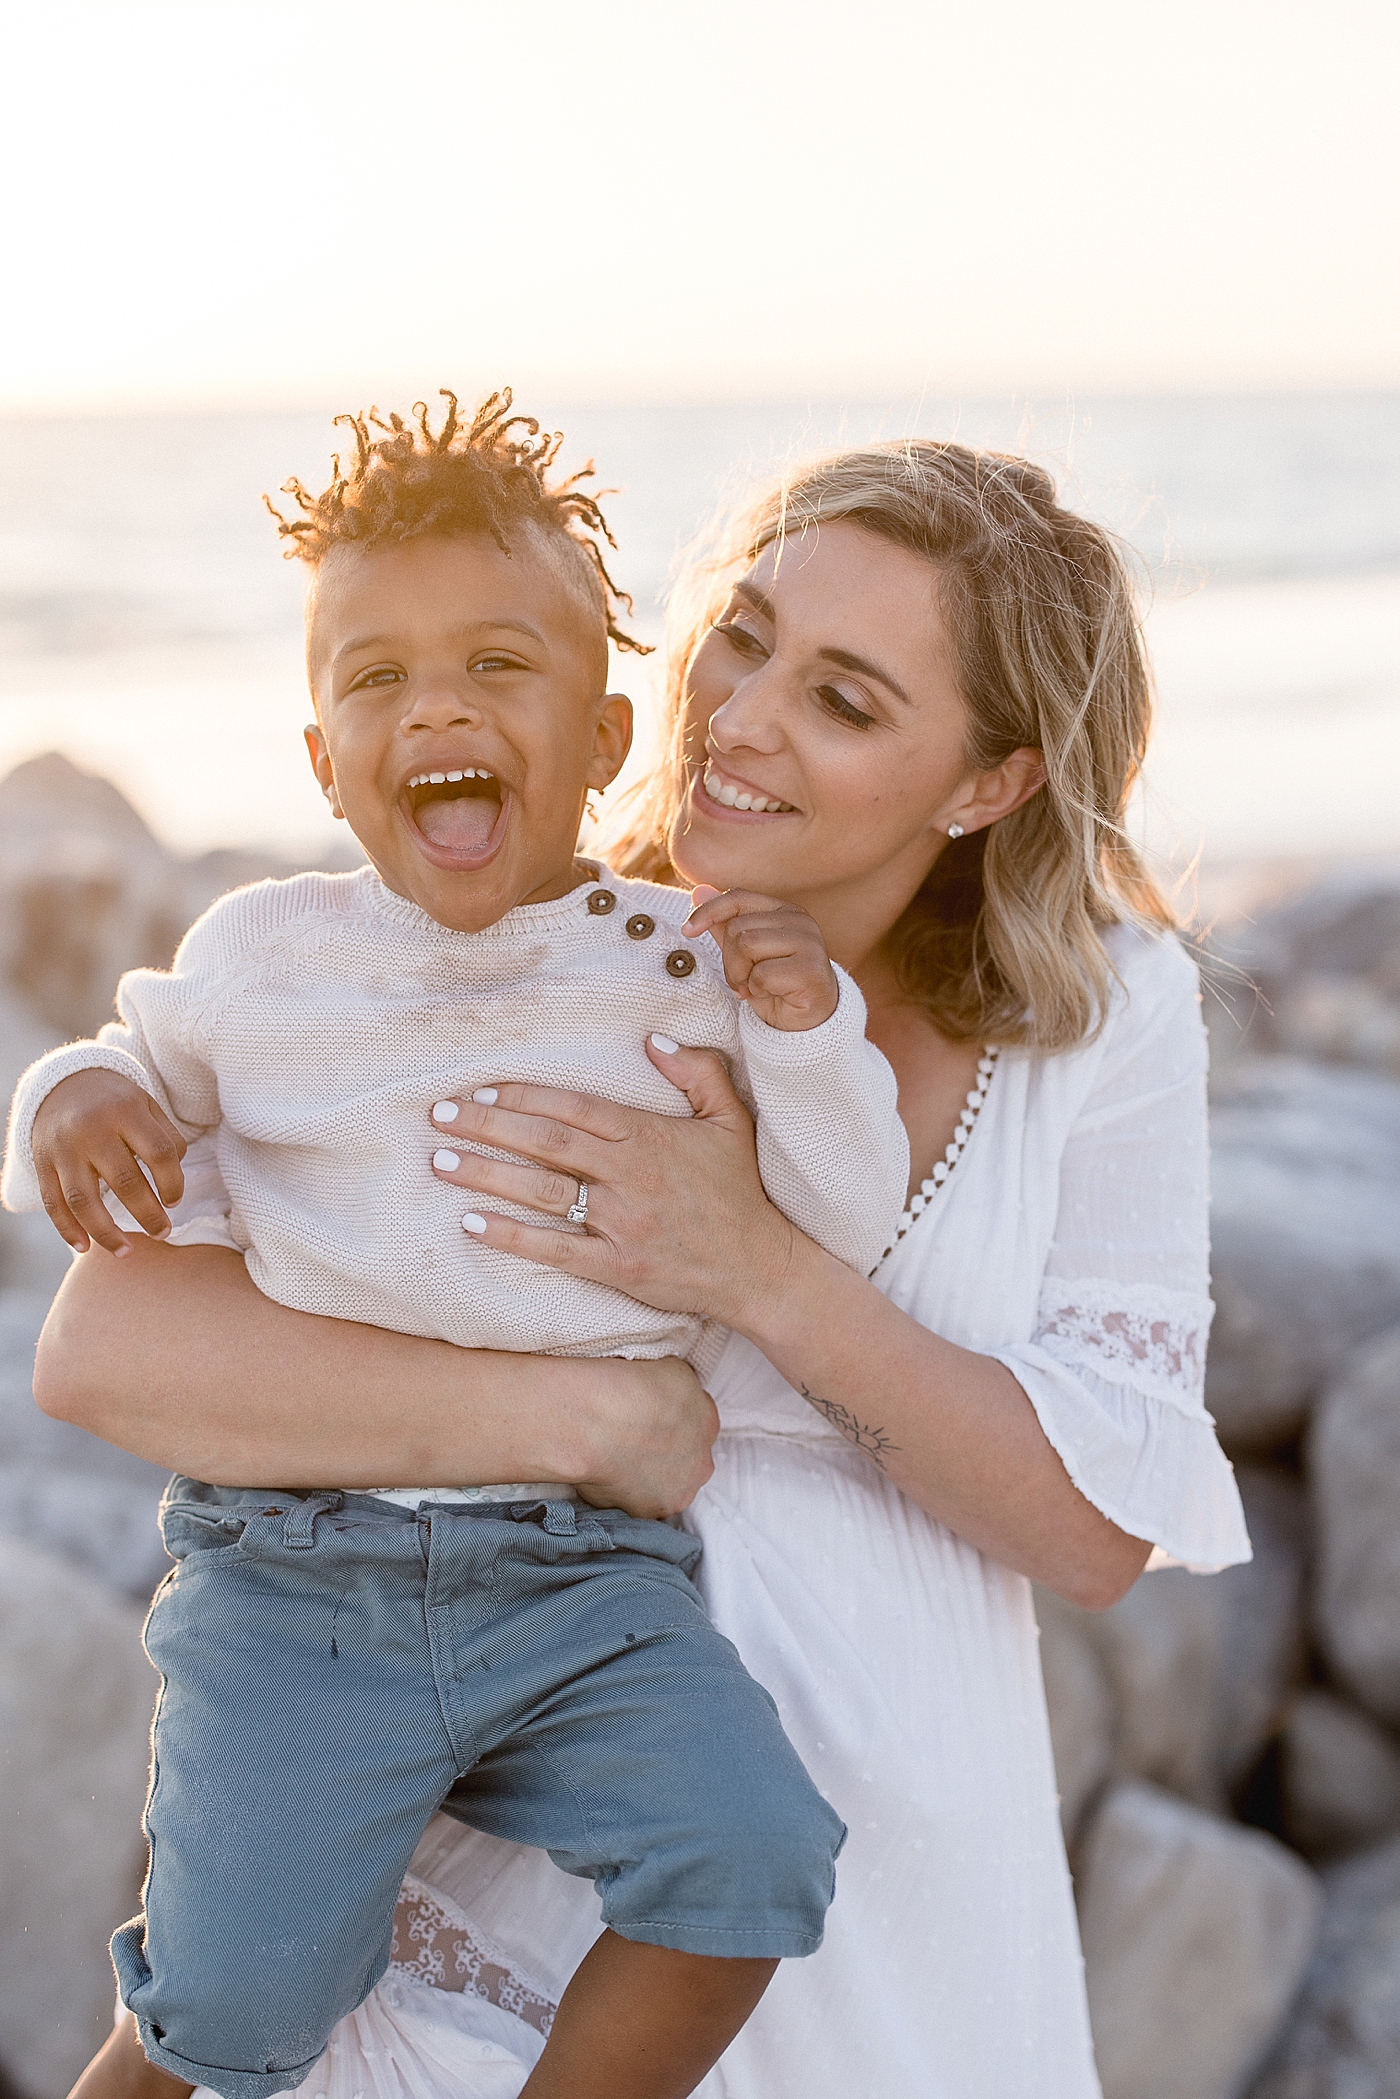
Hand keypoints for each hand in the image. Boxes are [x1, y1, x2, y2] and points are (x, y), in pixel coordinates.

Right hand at [31, 1069, 186, 1255]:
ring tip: (127, 1251)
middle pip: (124, 1180)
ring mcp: (63, 1149)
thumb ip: (166, 1137)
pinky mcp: (43, 1164)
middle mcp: (91, 1129)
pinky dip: (67, 1229)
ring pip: (83, 1200)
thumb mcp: (146, 1104)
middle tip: (164, 1232)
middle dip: (148, 1214)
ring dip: (106, 1232)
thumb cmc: (115, 1102)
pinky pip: (53, 1203)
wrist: (62, 1085)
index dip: (173, 1182)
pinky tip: (85, 1248)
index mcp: (124, 1110)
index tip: (175, 1201)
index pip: (159, 1152)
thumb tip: (173, 1183)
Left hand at [428, 1045, 799, 1333]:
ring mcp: (622, 1223)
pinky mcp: (618, 1267)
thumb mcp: (731, 1120)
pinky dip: (511, 1236)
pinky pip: (555, 1249)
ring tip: (441, 1162)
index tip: (480, 1090)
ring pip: (542, 1192)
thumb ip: (697, 1072)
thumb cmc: (741, 1192)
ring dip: (487, 1175)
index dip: (523, 1096)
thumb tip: (652, 1040)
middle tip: (439, 1116)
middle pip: (546, 1144)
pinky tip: (472, 1223)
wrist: (761, 1268)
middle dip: (487, 1127)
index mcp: (650, 1135)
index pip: (574, 1107)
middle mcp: (631, 1175)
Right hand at [570, 1355, 719, 1516]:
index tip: (650, 1418)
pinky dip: (624, 1493)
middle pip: (687, 1460)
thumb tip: (671, 1399)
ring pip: (665, 1486)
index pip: (697, 1423)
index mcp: (709, 1423)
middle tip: (634, 1441)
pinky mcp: (648, 1513)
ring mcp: (677, 1493)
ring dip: (648, 1477)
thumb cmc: (627, 1388)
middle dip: (666, 1453)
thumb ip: (681, 1391)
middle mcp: (701, 1463)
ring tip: (617, 1459)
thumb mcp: (670, 1369)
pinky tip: (606, 1474)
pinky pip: (638, 1503)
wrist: (597, 1422)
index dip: (672, 1420)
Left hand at [682, 885, 837, 1031]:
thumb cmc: (775, 984)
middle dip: (730, 961)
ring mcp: (809, 943)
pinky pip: (762, 974)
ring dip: (741, 975)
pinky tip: (771, 995)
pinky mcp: (810, 969)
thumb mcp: (744, 953)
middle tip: (744, 980)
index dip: (709, 912)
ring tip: (754, 987)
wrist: (807, 1021)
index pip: (738, 898)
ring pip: (747, 946)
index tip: (687, 931)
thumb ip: (725, 923)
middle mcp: (800, 920)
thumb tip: (698, 891)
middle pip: (737, 928)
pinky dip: (757, 990)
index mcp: (784, 910)